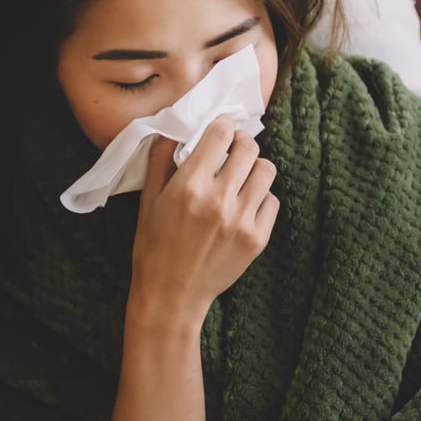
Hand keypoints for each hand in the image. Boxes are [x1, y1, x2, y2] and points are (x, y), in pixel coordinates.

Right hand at [126, 117, 277, 327]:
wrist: (172, 295)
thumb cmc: (154, 247)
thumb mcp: (148, 201)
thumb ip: (160, 160)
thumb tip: (174, 131)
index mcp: (189, 186)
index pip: (220, 135)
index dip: (221, 126)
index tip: (220, 129)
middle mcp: (219, 200)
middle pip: (249, 148)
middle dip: (240, 142)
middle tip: (233, 148)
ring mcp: (242, 220)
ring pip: (266, 170)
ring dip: (253, 167)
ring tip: (240, 176)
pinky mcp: (257, 238)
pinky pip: (272, 200)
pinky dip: (260, 196)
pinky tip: (244, 203)